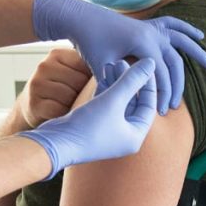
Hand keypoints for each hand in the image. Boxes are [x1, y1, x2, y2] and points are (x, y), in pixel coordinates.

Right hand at [19, 58, 159, 176]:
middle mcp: (124, 137)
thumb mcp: (113, 101)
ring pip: (117, 103)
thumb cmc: (88, 127)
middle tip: (123, 62)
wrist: (54, 144)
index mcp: (135, 136)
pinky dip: (105, 91)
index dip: (148, 84)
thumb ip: (132, 81)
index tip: (144, 66)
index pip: (148, 106)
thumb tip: (151, 63)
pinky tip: (103, 75)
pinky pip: (105, 106)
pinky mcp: (93, 127)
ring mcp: (108, 132)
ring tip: (111, 64)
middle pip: (133, 103)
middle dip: (128, 81)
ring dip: (116, 84)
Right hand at [20, 47, 90, 127]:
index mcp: (58, 54)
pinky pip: (59, 110)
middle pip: (80, 82)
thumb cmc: (63, 91)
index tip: (91, 86)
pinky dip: (65, 117)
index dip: (92, 79)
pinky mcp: (34, 104)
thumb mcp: (73, 74)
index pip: (87, 63)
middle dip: (84, 94)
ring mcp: (37, 84)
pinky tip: (62, 116)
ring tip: (71, 108)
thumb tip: (117, 67)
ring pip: (70, 96)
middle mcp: (44, 66)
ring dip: (75, 106)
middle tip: (79, 100)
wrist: (34, 109)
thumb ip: (89, 67)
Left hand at [32, 0, 205, 112]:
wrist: (81, 18)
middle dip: (177, 85)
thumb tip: (130, 102)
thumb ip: (118, 82)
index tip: (163, 111)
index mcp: (143, 42)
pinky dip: (187, 29)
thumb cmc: (90, 42)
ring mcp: (152, 26)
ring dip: (199, 54)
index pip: (161, 73)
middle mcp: (152, 33)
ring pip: (182, 42)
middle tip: (175, 105)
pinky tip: (200, 35)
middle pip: (175, 62)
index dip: (163, 93)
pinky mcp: (149, 24)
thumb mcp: (102, 66)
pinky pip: (174, 25)